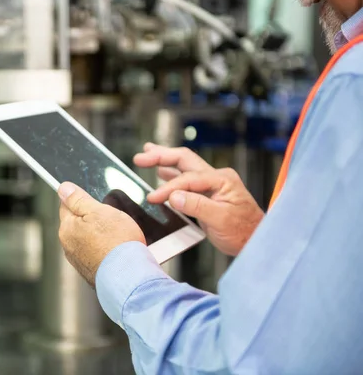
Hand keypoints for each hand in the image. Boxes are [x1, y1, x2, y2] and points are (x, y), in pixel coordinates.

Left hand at [58, 182, 145, 286]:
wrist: (130, 277)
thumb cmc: (117, 243)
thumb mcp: (99, 210)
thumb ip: (78, 199)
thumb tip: (63, 188)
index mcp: (67, 228)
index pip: (66, 205)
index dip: (80, 199)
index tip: (92, 199)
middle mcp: (69, 246)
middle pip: (78, 223)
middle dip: (91, 218)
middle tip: (111, 218)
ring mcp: (80, 261)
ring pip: (88, 239)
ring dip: (99, 235)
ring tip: (117, 236)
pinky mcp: (92, 272)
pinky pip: (97, 254)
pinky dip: (105, 250)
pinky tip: (118, 250)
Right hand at [134, 143, 263, 255]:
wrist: (256, 242)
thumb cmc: (244, 232)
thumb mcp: (220, 220)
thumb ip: (197, 206)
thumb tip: (174, 196)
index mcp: (221, 179)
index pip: (188, 178)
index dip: (168, 188)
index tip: (153, 198)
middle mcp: (217, 177)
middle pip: (185, 159)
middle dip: (161, 156)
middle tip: (141, 156)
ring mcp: (213, 184)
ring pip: (185, 167)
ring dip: (165, 160)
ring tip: (148, 155)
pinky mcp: (209, 194)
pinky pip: (187, 179)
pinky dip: (172, 175)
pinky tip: (162, 173)